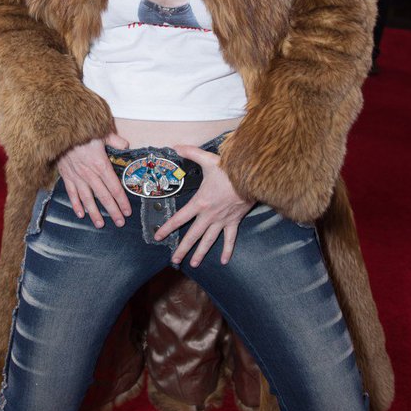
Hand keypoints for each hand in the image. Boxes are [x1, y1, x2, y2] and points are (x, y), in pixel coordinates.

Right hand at [58, 132, 131, 227]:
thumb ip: (115, 140)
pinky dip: (76, 205)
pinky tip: (81, 214)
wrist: (58, 131)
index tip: (127, 211)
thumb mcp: (101, 132)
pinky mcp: (66, 176)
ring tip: (100, 224)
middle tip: (119, 223)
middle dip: (113, 211)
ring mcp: (77, 177)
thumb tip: (126, 145)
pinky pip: (72, 193)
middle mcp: (90, 174)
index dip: (122, 201)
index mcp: (101, 165)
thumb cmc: (81, 131)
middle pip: (104, 197)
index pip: (114, 187)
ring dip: (95, 213)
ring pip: (88, 199)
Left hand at [154, 147, 253, 267]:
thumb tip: (175, 146)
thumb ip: (190, 153)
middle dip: (182, 249)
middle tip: (174, 260)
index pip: (179, 218)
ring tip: (193, 264)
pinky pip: (230, 239)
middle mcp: (209, 215)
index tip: (158, 236)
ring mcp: (222, 220)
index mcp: (200, 202)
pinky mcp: (234, 221)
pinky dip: (227, 250)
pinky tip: (223, 261)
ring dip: (201, 253)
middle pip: (193, 235)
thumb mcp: (208, 159)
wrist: (252, 177)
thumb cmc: (230, 169)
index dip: (167, 228)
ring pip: (209, 241)